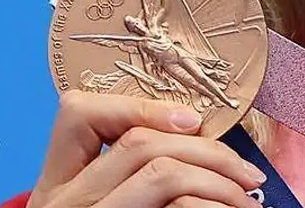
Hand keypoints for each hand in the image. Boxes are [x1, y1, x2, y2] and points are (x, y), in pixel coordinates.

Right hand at [26, 91, 266, 207]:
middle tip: (248, 173)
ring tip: (247, 201)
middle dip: (208, 150)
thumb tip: (198, 137)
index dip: (139, 106)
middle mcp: (64, 204)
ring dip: (220, 180)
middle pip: (140, 144)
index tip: (191, 121)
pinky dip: (214, 207)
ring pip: (162, 174)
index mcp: (56, 187)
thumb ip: (125, 178)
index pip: (78, 115)